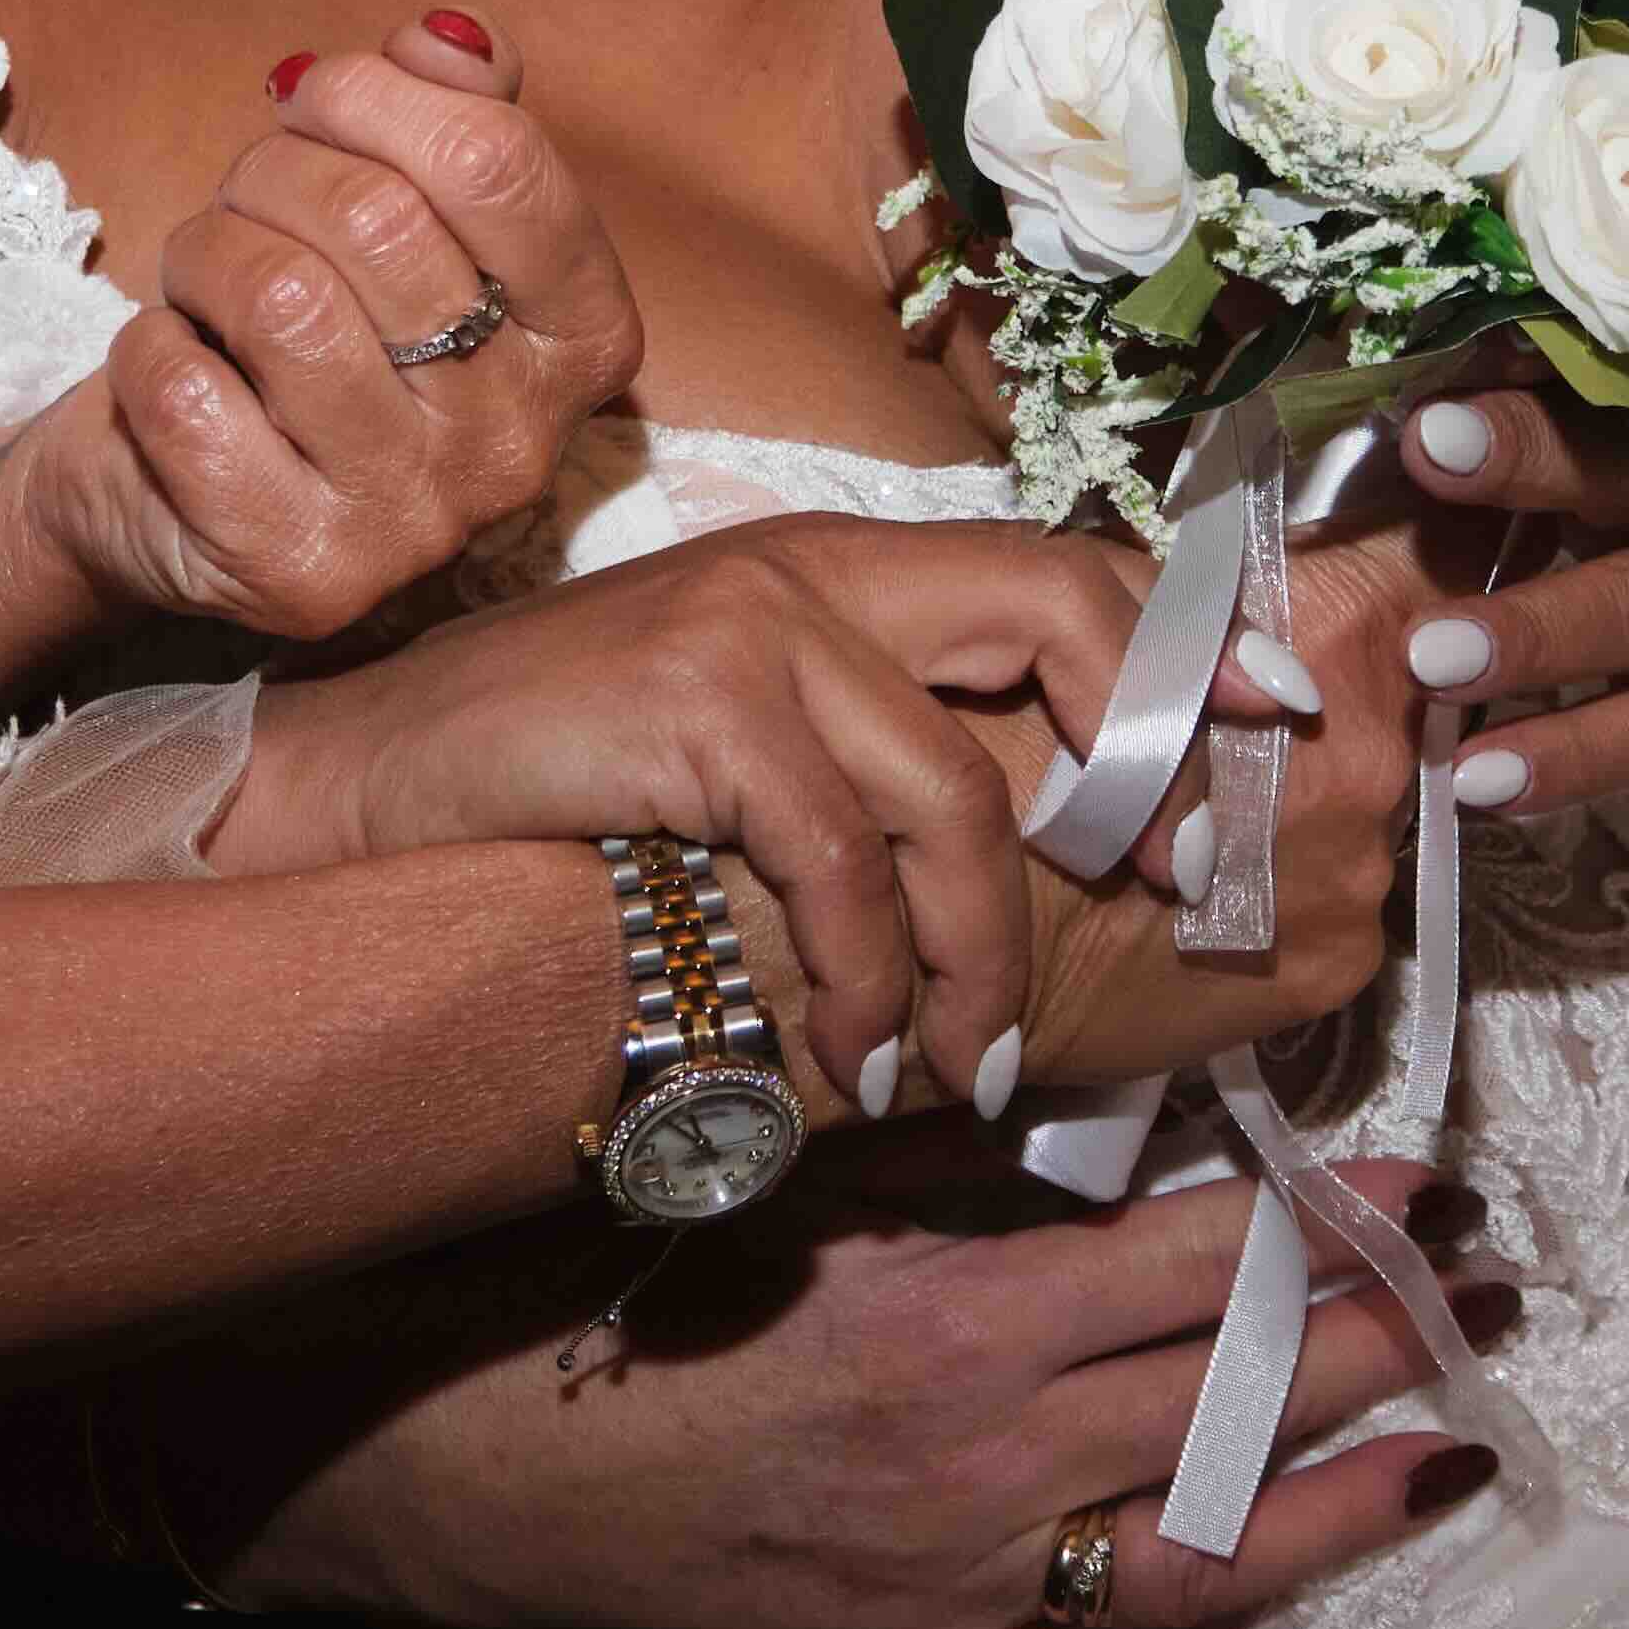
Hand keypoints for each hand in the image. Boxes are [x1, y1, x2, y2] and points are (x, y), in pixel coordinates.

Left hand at [5, 10, 639, 640]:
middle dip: (273, 173)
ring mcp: (416, 523)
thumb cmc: (289, 333)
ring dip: (205, 256)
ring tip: (202, 282)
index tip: (314, 98)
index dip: (379, 96)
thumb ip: (445, 114)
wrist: (163, 495)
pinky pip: (190, 391)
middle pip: (380, 219)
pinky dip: (149, 350)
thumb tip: (448, 38)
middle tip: (241, 202)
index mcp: (582, 339)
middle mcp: (521, 444)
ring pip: (283, 298)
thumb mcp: (390, 209)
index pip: (498, 161)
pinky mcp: (298, 574)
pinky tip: (172, 368)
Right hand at [192, 1146, 1527, 1628]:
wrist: (459, 1444)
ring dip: (1348, 1507)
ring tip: (1458, 1449)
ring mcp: (953, 1580)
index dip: (1334, 1221)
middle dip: (1382, 1341)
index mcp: (958, 1311)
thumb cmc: (617, 1276)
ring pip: (1202, 1557)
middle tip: (1488, 1291)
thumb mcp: (794, 1168)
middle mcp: (981, 1456)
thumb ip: (954, 1144)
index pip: (1202, 1263)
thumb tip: (1114, 1096)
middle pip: (1234, 1401)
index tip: (1421, 1180)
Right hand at [217, 513, 1109, 1117]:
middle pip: (1059, 615)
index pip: (1065, 565)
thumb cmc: (557, 793)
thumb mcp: (741, 743)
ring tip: (970, 1064)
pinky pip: (841, 861)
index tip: (1271, 727)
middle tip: (1177, 889)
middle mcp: (812, 563)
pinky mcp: (694, 699)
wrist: (357, 796)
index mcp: (842, 564)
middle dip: (1147, 759)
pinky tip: (854, 1058)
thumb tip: (1042, 859)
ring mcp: (752, 621)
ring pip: (959, 788)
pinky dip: (867, 979)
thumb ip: (876, 756)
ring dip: (983, 954)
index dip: (1185, 642)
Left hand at [1360, 379, 1628, 815]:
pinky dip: (1571, 758)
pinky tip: (1482, 780)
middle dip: (1533, 457)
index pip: (1623, 374)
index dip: (1538, 360)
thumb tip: (1439, 366)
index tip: (1449, 353)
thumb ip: (1576, 419)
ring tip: (1430, 658)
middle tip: (1427, 449)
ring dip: (1537, 634)